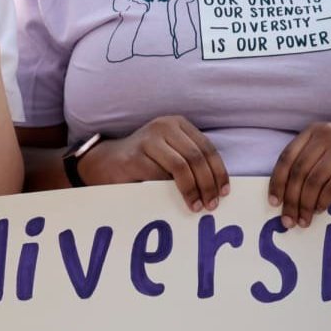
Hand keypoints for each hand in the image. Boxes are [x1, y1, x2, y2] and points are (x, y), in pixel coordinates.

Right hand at [76, 116, 228, 211]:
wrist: (106, 162)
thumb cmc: (144, 161)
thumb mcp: (170, 153)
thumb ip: (190, 161)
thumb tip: (218, 186)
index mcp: (177, 124)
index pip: (207, 148)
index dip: (219, 172)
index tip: (224, 193)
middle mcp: (164, 126)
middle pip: (197, 157)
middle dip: (208, 183)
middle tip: (211, 205)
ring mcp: (148, 140)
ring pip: (182, 166)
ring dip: (193, 190)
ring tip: (196, 206)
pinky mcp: (135, 157)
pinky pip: (160, 176)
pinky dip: (172, 191)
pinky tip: (177, 202)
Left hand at [268, 122, 330, 228]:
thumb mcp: (327, 152)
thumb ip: (307, 164)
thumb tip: (283, 195)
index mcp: (314, 131)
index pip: (286, 158)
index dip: (277, 182)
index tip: (273, 203)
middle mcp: (327, 135)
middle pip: (299, 172)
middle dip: (291, 199)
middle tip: (287, 221)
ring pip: (314, 181)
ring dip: (305, 205)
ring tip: (303, 221)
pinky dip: (323, 201)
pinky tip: (319, 211)